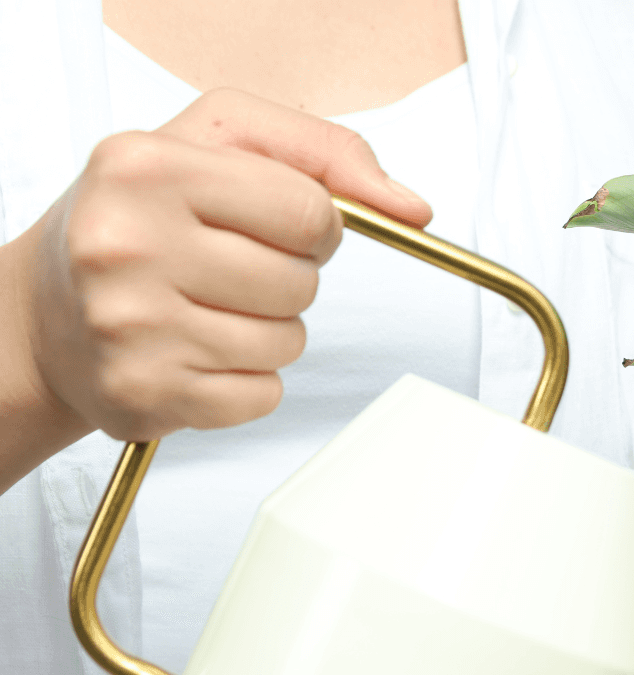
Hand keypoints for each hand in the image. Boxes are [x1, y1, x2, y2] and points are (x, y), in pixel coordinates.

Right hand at [14, 88, 429, 443]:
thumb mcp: (221, 142)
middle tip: (229, 270)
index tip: (281, 228)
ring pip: (288, 343)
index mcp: (144, 166)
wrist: (43, 314)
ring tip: (207, 310)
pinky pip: (263, 396)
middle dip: (289, 279)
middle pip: (301, 282)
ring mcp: (129, 325)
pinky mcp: (143, 392)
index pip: (309, 210)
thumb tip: (413, 208)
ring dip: (269, 331)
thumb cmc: (143, 218)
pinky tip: (195, 354)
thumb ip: (325, 152)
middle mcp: (124, 244)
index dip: (316, 226)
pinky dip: (247, 381)